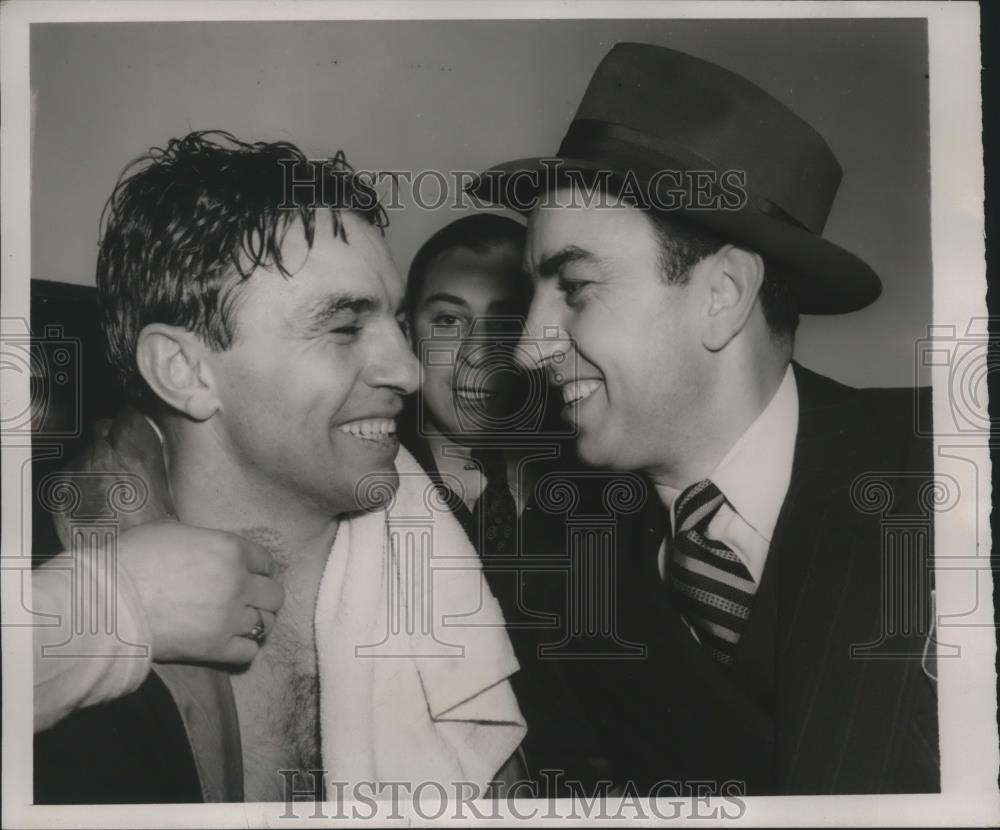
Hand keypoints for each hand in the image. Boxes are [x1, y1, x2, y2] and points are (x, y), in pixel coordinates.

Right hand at [115, 520, 284, 663]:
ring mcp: (230, 617)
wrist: (107, 600)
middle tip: (248, 600)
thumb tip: (205, 547)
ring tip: (243, 623)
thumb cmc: (132, 558)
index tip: (252, 575)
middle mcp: (239, 583)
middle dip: (264, 597)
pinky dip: (244, 648)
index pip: (266, 561)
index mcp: (231, 549)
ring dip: (257, 622)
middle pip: (274, 595)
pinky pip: (249, 651)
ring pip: (266, 623)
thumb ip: (202, 540)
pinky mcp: (216, 647)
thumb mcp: (171, 531)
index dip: (259, 568)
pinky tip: (232, 643)